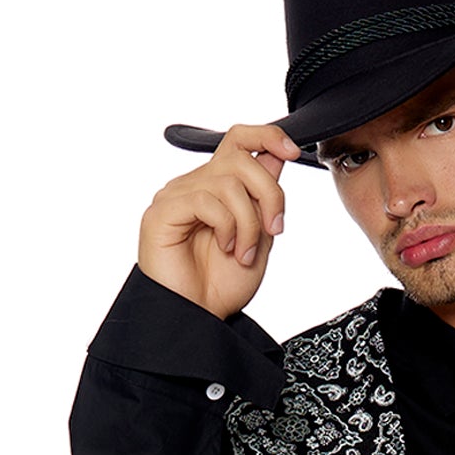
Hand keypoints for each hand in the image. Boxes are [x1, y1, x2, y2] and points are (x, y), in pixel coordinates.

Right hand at [137, 122, 302, 319]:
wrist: (198, 319)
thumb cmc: (221, 286)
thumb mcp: (259, 239)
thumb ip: (264, 199)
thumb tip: (277, 154)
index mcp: (217, 188)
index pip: (239, 140)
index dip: (267, 135)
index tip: (292, 151)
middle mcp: (196, 185)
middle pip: (241, 158)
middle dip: (270, 194)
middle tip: (275, 230)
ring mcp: (177, 195)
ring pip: (228, 181)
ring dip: (248, 222)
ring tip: (243, 254)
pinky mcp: (163, 212)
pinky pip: (205, 200)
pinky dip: (227, 227)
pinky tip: (225, 248)